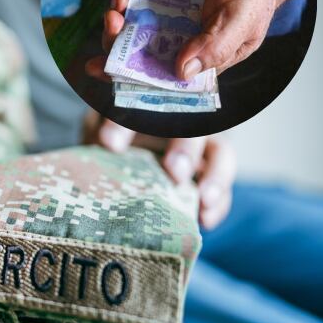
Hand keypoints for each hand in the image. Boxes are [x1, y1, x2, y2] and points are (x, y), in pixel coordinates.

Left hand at [82, 112, 235, 229]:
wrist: (113, 164)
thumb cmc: (109, 137)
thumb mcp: (99, 128)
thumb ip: (101, 128)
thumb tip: (105, 141)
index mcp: (153, 102)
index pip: (146, 102)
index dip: (129, 122)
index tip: (108, 142)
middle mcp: (184, 121)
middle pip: (195, 127)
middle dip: (187, 149)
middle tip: (174, 171)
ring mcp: (201, 150)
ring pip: (221, 154)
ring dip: (216, 176)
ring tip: (203, 199)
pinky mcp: (209, 179)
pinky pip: (223, 189)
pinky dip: (219, 204)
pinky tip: (205, 220)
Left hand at [87, 0, 279, 80]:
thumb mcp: (238, 23)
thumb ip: (214, 47)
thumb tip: (181, 72)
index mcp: (197, 65)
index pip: (156, 80)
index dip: (125, 77)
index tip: (100, 66)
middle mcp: (179, 51)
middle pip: (136, 56)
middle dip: (116, 41)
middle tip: (113, 18)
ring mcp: (170, 29)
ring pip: (134, 32)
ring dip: (119, 19)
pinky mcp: (166, 8)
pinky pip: (140, 9)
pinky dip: (127, 2)